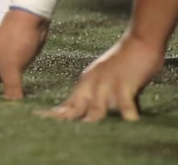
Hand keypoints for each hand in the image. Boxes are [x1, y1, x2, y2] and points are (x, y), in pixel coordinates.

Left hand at [41, 32, 163, 121]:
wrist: (139, 40)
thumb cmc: (124, 62)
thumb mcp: (104, 79)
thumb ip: (99, 99)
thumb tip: (95, 118)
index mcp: (86, 84)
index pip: (67, 105)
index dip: (54, 116)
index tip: (37, 122)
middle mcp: (92, 85)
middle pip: (75, 109)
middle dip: (65, 122)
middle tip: (53, 133)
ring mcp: (107, 85)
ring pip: (96, 110)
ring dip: (92, 122)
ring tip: (87, 136)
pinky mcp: (125, 84)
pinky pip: (125, 104)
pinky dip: (128, 115)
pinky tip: (130, 122)